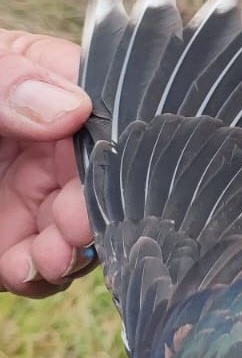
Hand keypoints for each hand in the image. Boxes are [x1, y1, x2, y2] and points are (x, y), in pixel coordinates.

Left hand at [0, 30, 93, 296]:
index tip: (105, 173)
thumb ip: (1, 83)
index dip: (114, 144)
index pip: (100, 104)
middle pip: (97, 180)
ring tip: (46, 257)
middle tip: (73, 230)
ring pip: (74, 230)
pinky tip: (21, 269)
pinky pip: (35, 266)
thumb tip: (71, 107)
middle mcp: (35, 142)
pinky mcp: (1, 242)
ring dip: (70, 251)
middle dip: (93, 210)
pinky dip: (37, 274)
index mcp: (28, 84)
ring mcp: (19, 195)